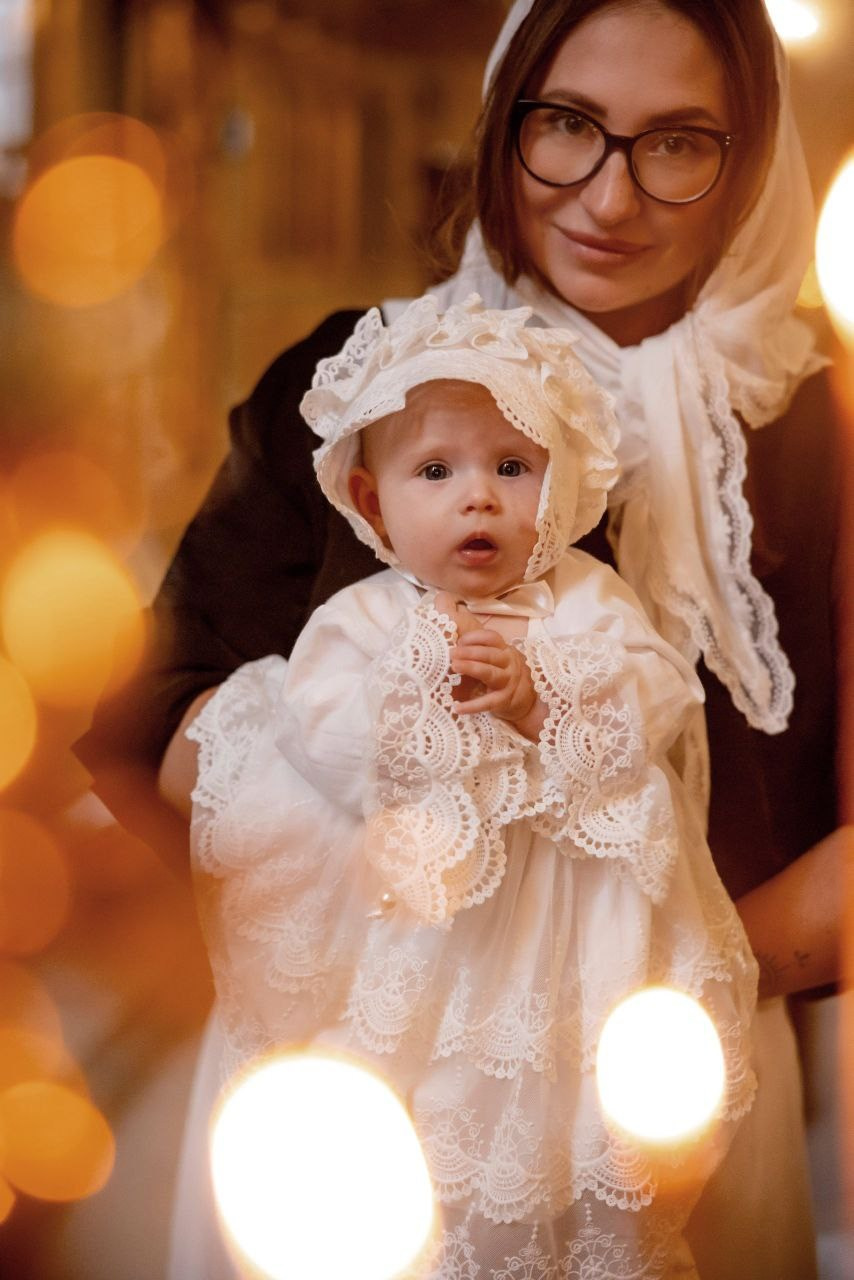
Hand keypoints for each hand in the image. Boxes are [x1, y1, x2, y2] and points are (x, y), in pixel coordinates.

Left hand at [435, 593, 539, 728]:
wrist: (524, 698)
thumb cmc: (498, 669)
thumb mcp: (489, 651)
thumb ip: (468, 631)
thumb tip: (442, 599)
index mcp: (502, 648)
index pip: (491, 637)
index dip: (475, 637)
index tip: (458, 639)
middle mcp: (507, 662)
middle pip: (490, 654)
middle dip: (470, 651)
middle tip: (450, 653)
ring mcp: (507, 682)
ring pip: (490, 673)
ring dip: (472, 669)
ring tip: (454, 667)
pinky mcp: (503, 700)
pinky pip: (487, 703)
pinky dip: (472, 706)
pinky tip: (457, 707)